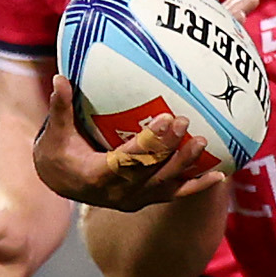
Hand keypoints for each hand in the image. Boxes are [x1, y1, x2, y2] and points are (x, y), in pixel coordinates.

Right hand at [31, 73, 226, 210]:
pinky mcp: (147, 199)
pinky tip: (220, 174)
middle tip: (185, 122)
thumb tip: (60, 77)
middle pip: (150, 170)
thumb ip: (61, 108)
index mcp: (97, 176)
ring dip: (186, 164)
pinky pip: (176, 194)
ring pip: (166, 183)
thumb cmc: (58, 152)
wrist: (62, 184)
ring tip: (203, 142)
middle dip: (170, 147)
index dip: (149, 142)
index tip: (167, 118)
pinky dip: (198, 185)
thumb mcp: (55, 133)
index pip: (128, 159)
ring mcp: (135, 199)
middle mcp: (118, 193)